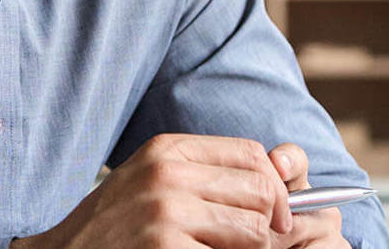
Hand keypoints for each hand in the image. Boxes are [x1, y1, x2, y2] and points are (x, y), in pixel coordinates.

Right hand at [10, 133, 347, 248]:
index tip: (276, 216)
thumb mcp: (150, 181)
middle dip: (270, 224)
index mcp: (167, 149)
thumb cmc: (113, 225)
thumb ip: (200, 174)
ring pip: (255, 229)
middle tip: (259, 246)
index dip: (275, 186)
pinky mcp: (165, 246)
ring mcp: (166, 210)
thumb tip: (274, 179)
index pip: (250, 153)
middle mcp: (168, 172)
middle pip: (260, 189)